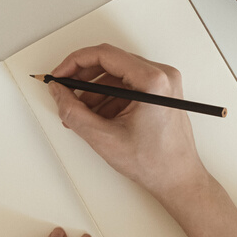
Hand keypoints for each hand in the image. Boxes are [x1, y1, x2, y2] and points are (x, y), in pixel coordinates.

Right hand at [49, 43, 211, 207]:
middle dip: (83, 79)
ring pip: (118, 75)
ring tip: (81, 113)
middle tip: (64, 91)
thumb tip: (58, 92)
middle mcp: (162, 76)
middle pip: (111, 62)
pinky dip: (109, 98)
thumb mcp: (104, 138)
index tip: (60, 74)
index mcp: (153, 81)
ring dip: (95, 92)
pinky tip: (98, 117)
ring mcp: (163, 84)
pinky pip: (128, 86)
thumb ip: (73, 112)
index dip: (75, 62)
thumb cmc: (155, 163)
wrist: (179, 180)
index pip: (105, 55)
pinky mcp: (161, 93)